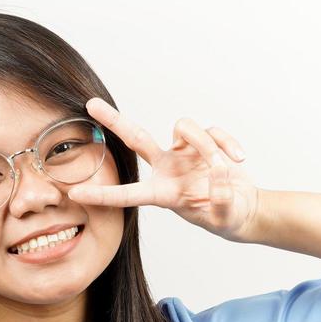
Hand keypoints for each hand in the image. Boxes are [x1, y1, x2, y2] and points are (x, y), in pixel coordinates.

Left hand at [67, 97, 259, 242]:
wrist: (244, 208)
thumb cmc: (226, 216)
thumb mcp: (225, 217)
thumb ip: (221, 202)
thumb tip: (218, 176)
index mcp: (163, 194)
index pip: (129, 193)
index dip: (103, 195)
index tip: (76, 194)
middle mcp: (167, 168)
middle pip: (136, 138)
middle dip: (114, 121)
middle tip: (90, 104)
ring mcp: (184, 153)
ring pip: (185, 127)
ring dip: (208, 144)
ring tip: (225, 167)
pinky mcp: (203, 142)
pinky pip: (213, 131)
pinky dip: (228, 143)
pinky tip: (239, 159)